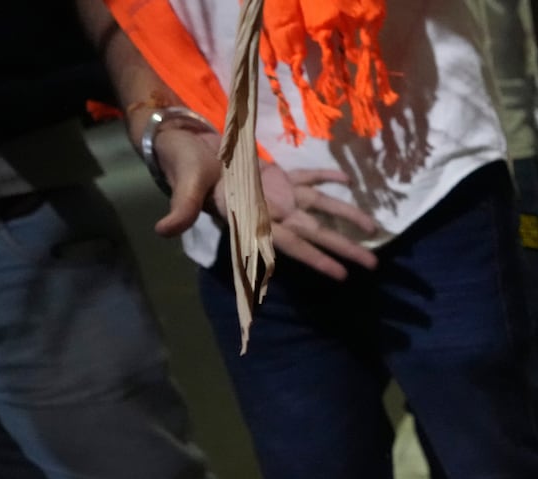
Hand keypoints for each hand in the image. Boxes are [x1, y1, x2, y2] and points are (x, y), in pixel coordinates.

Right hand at [151, 127, 380, 279]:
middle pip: (314, 233)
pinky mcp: (275, 174)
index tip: (341, 276)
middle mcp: (270, 211)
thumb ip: (181, 208)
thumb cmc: (182, 164)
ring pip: (319, 207)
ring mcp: (276, 193)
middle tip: (374, 265)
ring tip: (374, 228)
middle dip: (343, 249)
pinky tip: (346, 179)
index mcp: (252, 218)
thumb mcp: (184, 185)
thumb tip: (163, 231)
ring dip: (345, 216)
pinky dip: (326, 177)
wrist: (180, 142)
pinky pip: (306, 178)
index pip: (290, 244)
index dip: (315, 259)